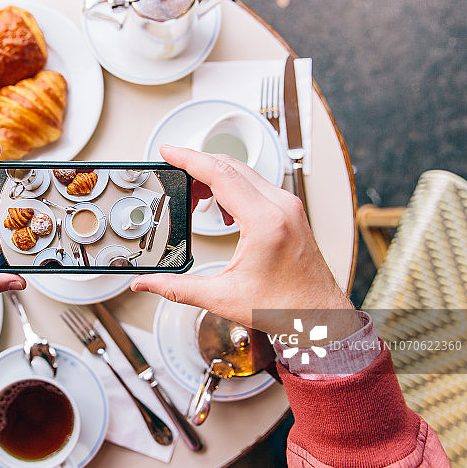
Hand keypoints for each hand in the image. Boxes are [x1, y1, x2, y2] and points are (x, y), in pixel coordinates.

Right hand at [132, 145, 359, 342]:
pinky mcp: (290, 211)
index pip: (220, 174)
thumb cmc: (286, 307)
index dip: (189, 159)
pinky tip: (222, 209)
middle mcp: (281, 206)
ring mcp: (289, 206)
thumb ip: (178, 288)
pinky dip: (233, 187)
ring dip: (215, 177)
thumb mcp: (223, 297)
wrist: (320, 316)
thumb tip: (146, 284)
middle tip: (173, 176)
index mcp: (265, 222)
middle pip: (230, 166)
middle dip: (197, 166)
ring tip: (195, 198)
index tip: (168, 151)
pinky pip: (257, 185)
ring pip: (244, 173)